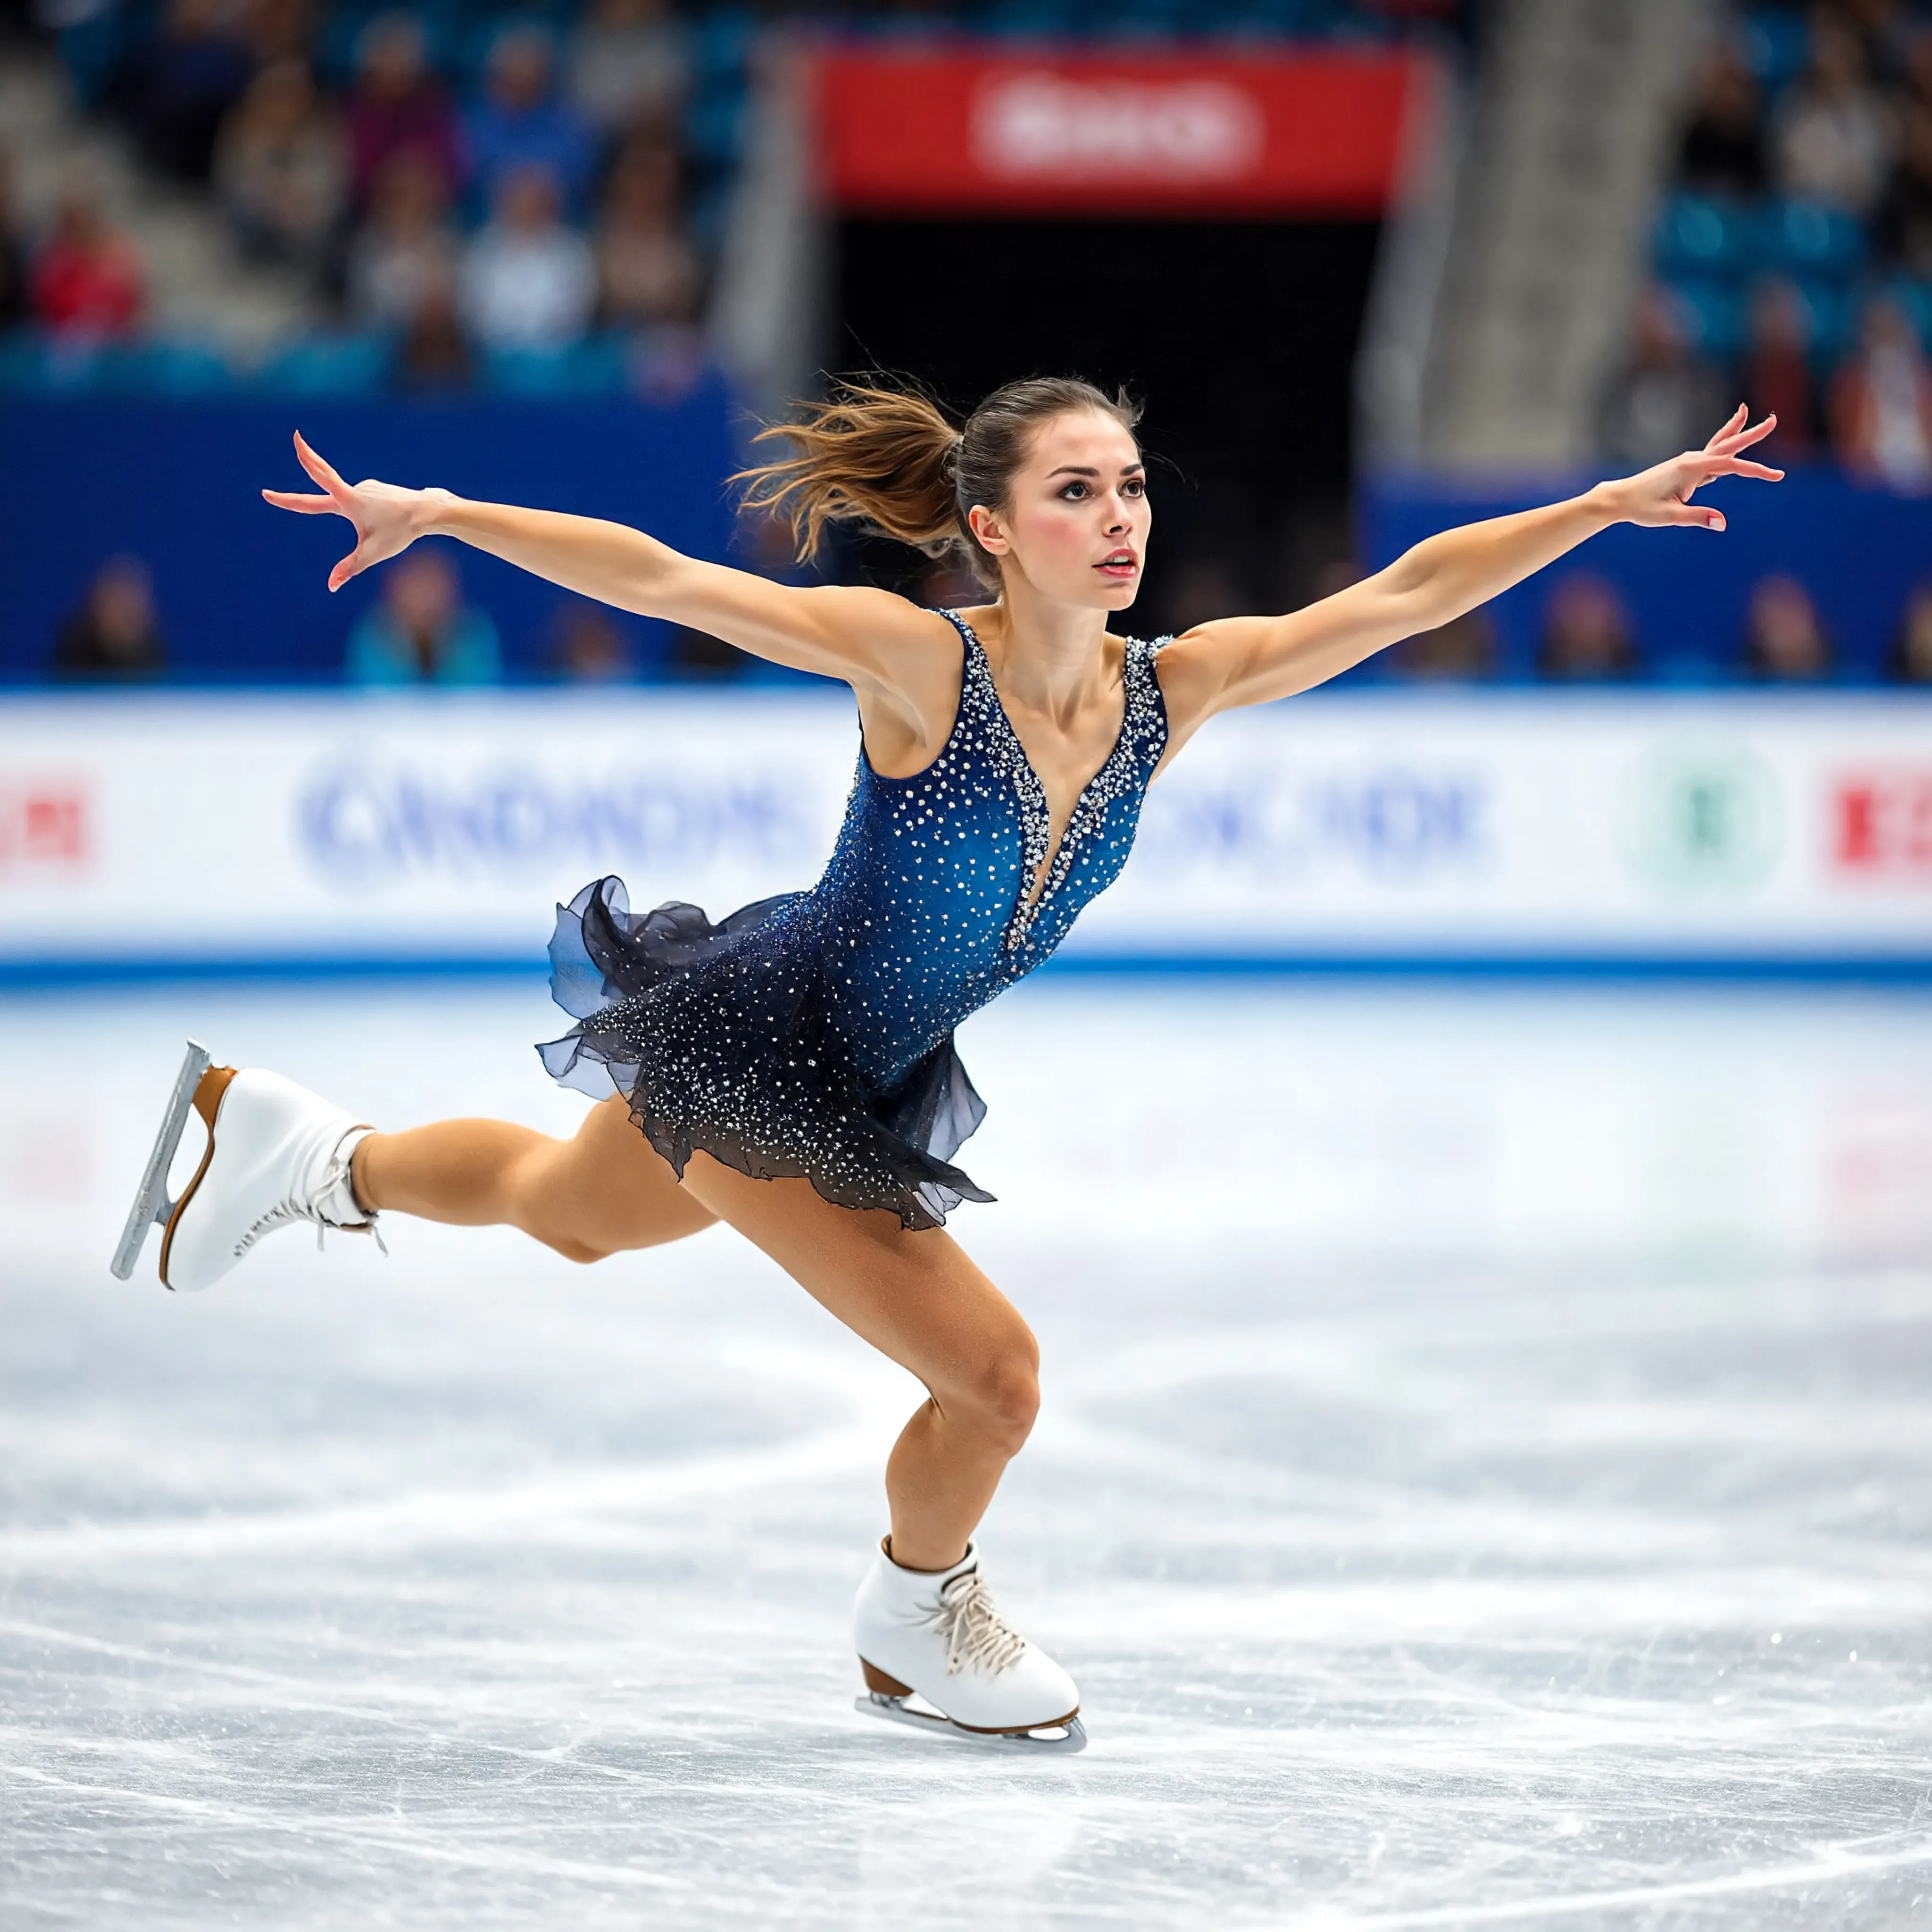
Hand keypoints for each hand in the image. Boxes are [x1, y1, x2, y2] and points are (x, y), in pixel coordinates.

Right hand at [262, 431, 442, 590]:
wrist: (428, 512)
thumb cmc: (400, 532)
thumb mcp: (372, 553)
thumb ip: (349, 568)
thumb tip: (331, 586)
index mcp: (347, 502)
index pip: (310, 499)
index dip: (286, 499)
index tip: (266, 493)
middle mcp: (353, 490)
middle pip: (323, 472)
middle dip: (307, 455)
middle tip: (296, 436)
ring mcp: (364, 487)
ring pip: (351, 504)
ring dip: (361, 518)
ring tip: (388, 527)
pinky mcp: (374, 489)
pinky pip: (364, 503)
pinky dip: (369, 514)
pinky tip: (391, 520)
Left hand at [1596, 407, 1783, 532]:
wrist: (1620, 499)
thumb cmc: (1641, 508)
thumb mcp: (1670, 516)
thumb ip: (1697, 517)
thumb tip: (1721, 523)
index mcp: (1691, 468)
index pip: (1732, 466)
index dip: (1756, 471)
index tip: (1778, 476)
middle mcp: (1691, 459)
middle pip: (1728, 444)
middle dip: (1751, 433)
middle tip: (1774, 420)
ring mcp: (1688, 461)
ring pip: (1719, 444)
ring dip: (1737, 431)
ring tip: (1749, 413)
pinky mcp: (1685, 467)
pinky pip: (1710, 454)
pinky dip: (1724, 445)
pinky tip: (1732, 445)